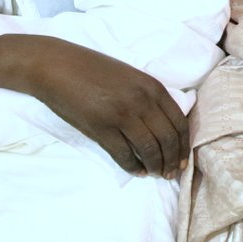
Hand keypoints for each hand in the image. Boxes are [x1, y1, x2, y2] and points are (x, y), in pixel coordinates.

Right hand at [0, 34, 189, 177]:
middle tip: (171, 174)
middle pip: (168, 139)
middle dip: (172, 160)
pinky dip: (133, 167)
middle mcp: (142, 101)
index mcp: (152, 87)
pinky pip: (123, 154)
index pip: (179, 122)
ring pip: (149, 149)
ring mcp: (122, 116)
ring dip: (155, 166)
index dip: (184, 146)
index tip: (184, 161)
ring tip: (156, 175)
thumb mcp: (131, 77)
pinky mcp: (101, 128)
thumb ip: (149, 97)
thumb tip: (164, 126)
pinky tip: (136, 172)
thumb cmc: (93, 70)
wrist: (57, 66)